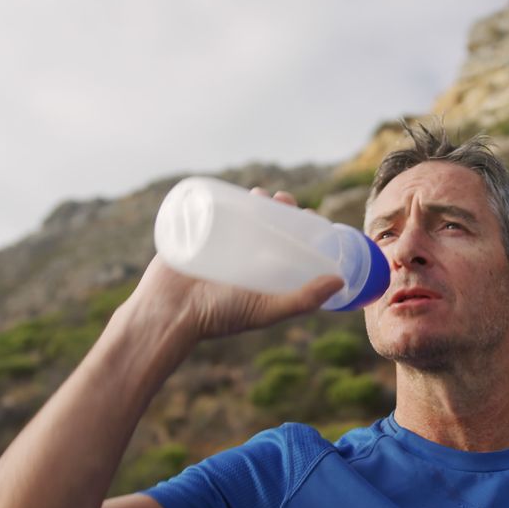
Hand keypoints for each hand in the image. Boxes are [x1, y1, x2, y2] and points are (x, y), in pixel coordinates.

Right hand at [118, 187, 343, 344]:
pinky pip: (213, 211)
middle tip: (285, 200)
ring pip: (244, 215)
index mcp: (262, 274)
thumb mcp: (266, 309)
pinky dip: (226, 197)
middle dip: (281, 208)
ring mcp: (219, 244)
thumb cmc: (219, 317)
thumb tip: (340, 280)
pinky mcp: (196, 234)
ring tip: (263, 194)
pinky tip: (236, 190)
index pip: (290, 245)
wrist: (168, 313)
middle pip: (269, 225)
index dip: (304, 229)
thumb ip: (302, 300)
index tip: (313, 217)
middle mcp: (244, 259)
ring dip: (257, 199)